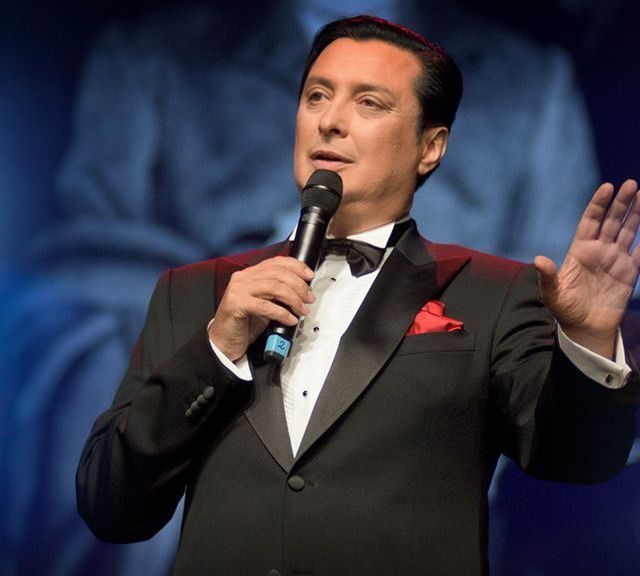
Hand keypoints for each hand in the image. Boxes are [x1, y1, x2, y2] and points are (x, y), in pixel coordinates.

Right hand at [208, 257, 314, 360]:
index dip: (296, 266)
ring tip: (302, 310)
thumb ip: (278, 293)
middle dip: (298, 285)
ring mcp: (238, 290)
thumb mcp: (265, 303)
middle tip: (308, 298)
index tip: (309, 276)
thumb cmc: (244, 323)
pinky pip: (265, 306)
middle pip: (277, 274)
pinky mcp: (236, 304)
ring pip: (274, 287)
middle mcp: (243, 278)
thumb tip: (301, 290)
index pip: (276, 262)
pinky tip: (290, 319)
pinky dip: (282, 313)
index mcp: (250, 274)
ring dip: (293, 299)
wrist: (224, 341)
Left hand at [535, 179, 639, 357]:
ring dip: (636, 214)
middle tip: (631, 184)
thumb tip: (539, 260)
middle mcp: (599, 251)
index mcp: (579, 251)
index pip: (590, 221)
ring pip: (629, 231)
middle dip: (621, 203)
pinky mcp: (629, 273)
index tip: (607, 187)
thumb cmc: (564, 309)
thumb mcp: (551, 293)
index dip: (598, 205)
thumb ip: (547, 276)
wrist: (584, 329)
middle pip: (612, 222)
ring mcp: (615, 260)